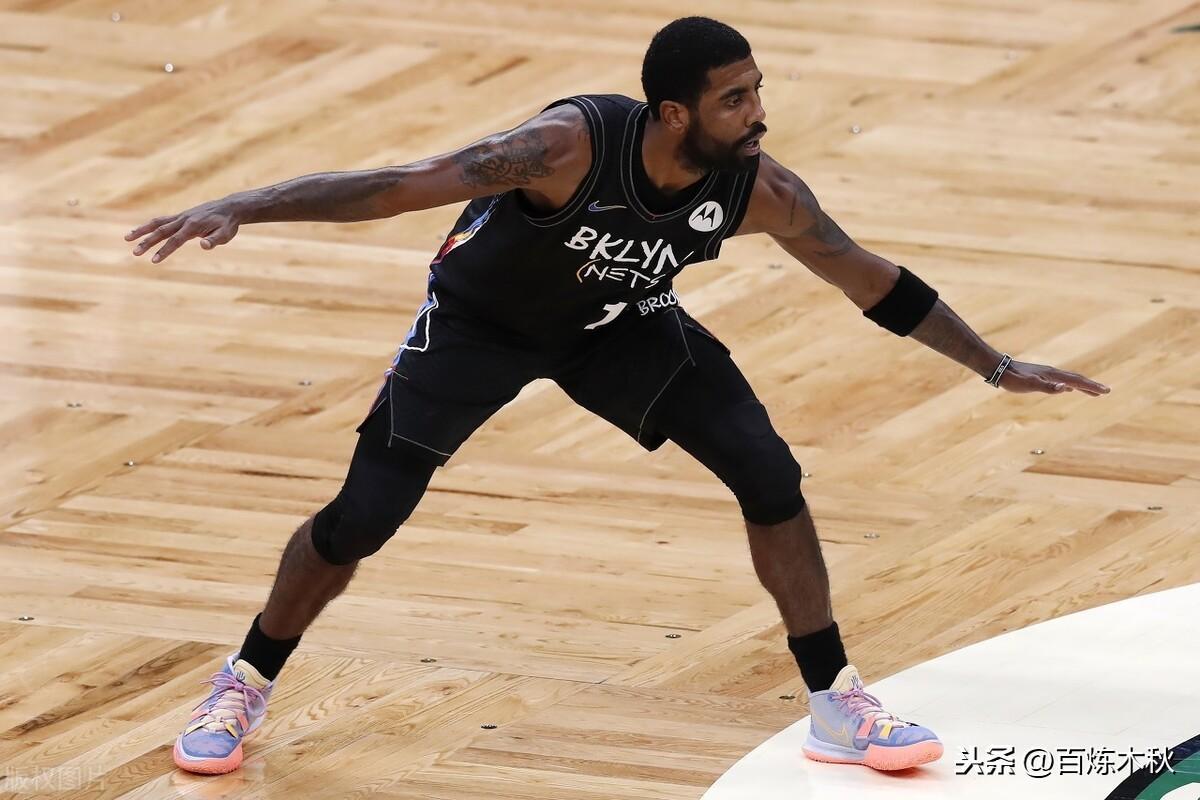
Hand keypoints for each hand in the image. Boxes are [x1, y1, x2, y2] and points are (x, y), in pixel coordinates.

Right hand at [125, 199, 242, 262]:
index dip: (164, 251)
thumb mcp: (225, 234)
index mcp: (193, 226)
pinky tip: (142, 231)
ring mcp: (180, 217)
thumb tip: (203, 245)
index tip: (153, 261)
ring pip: (157, 223)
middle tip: (135, 253)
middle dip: (147, 243)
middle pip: (161, 232)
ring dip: (141, 230)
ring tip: (127, 238)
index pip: (175, 241)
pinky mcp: (180, 216)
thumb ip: (214, 240)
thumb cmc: (227, 224)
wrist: (229, 207)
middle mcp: (183, 220)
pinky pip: (162, 220)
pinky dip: (150, 225)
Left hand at [996, 360, 1109, 395]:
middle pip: (1076, 379)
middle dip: (1091, 386)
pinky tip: (1067, 388)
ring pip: (1069, 380)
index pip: (1077, 381)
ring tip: (1092, 392)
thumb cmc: (1012, 379)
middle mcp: (1052, 372)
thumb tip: (1065, 388)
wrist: (998, 369)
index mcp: (1053, 375)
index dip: (1092, 387)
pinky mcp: (1039, 376)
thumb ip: (1047, 387)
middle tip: (1105, 392)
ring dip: (1082, 386)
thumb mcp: (1029, 385)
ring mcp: (1046, 374)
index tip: (1106, 391)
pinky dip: (1068, 385)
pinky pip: (1059, 381)